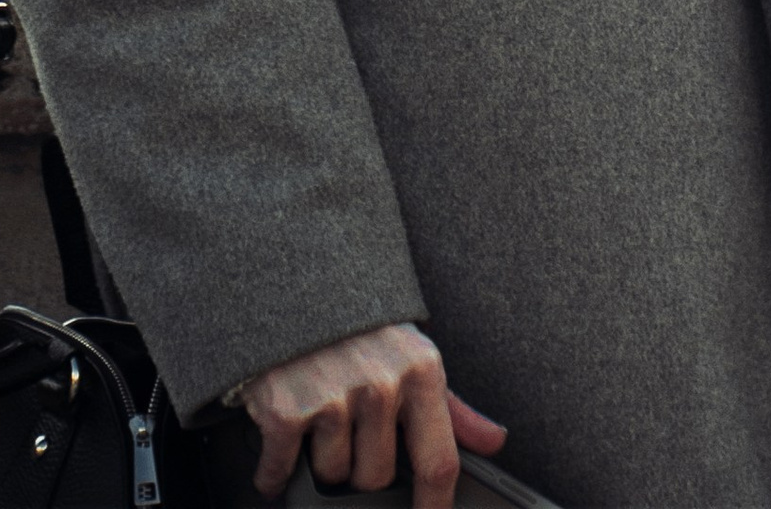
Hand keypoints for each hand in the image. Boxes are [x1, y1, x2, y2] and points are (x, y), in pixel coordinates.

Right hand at [235, 320, 506, 504]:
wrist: (292, 282)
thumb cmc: (359, 327)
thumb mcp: (413, 355)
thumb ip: (454, 408)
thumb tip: (495, 441)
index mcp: (420, 372)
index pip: (439, 463)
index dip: (434, 507)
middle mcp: (381, 384)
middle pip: (377, 478)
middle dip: (360, 465)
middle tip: (347, 425)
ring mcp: (333, 396)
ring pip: (334, 475)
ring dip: (320, 458)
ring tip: (316, 414)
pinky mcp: (286, 409)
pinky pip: (283, 470)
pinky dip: (275, 470)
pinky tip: (281, 441)